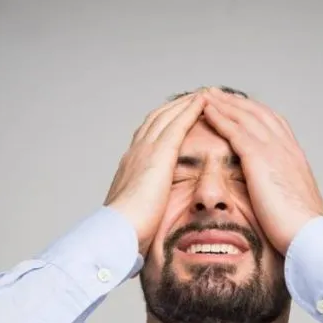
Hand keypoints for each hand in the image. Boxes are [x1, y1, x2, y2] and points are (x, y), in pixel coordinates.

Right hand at [105, 92, 207, 255]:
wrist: (120, 227)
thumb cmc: (129, 228)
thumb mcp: (136, 210)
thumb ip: (144, 204)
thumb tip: (149, 213)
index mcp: (131, 165)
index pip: (147, 135)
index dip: (162, 123)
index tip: (174, 116)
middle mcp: (136, 151)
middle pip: (157, 118)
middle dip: (174, 106)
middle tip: (191, 97)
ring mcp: (146, 150)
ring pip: (167, 115)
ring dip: (184, 103)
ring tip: (201, 94)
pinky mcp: (160, 153)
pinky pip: (178, 124)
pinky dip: (190, 110)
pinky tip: (202, 103)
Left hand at [200, 88, 322, 253]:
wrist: (308, 232)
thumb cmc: (301, 227)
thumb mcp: (293, 202)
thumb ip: (282, 191)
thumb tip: (277, 197)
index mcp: (294, 156)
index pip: (273, 123)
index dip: (255, 112)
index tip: (241, 106)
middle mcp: (286, 146)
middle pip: (258, 113)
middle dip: (237, 101)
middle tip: (219, 92)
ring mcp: (273, 149)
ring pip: (245, 116)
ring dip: (224, 103)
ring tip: (207, 94)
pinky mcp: (258, 158)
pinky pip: (234, 130)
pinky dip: (219, 116)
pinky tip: (206, 110)